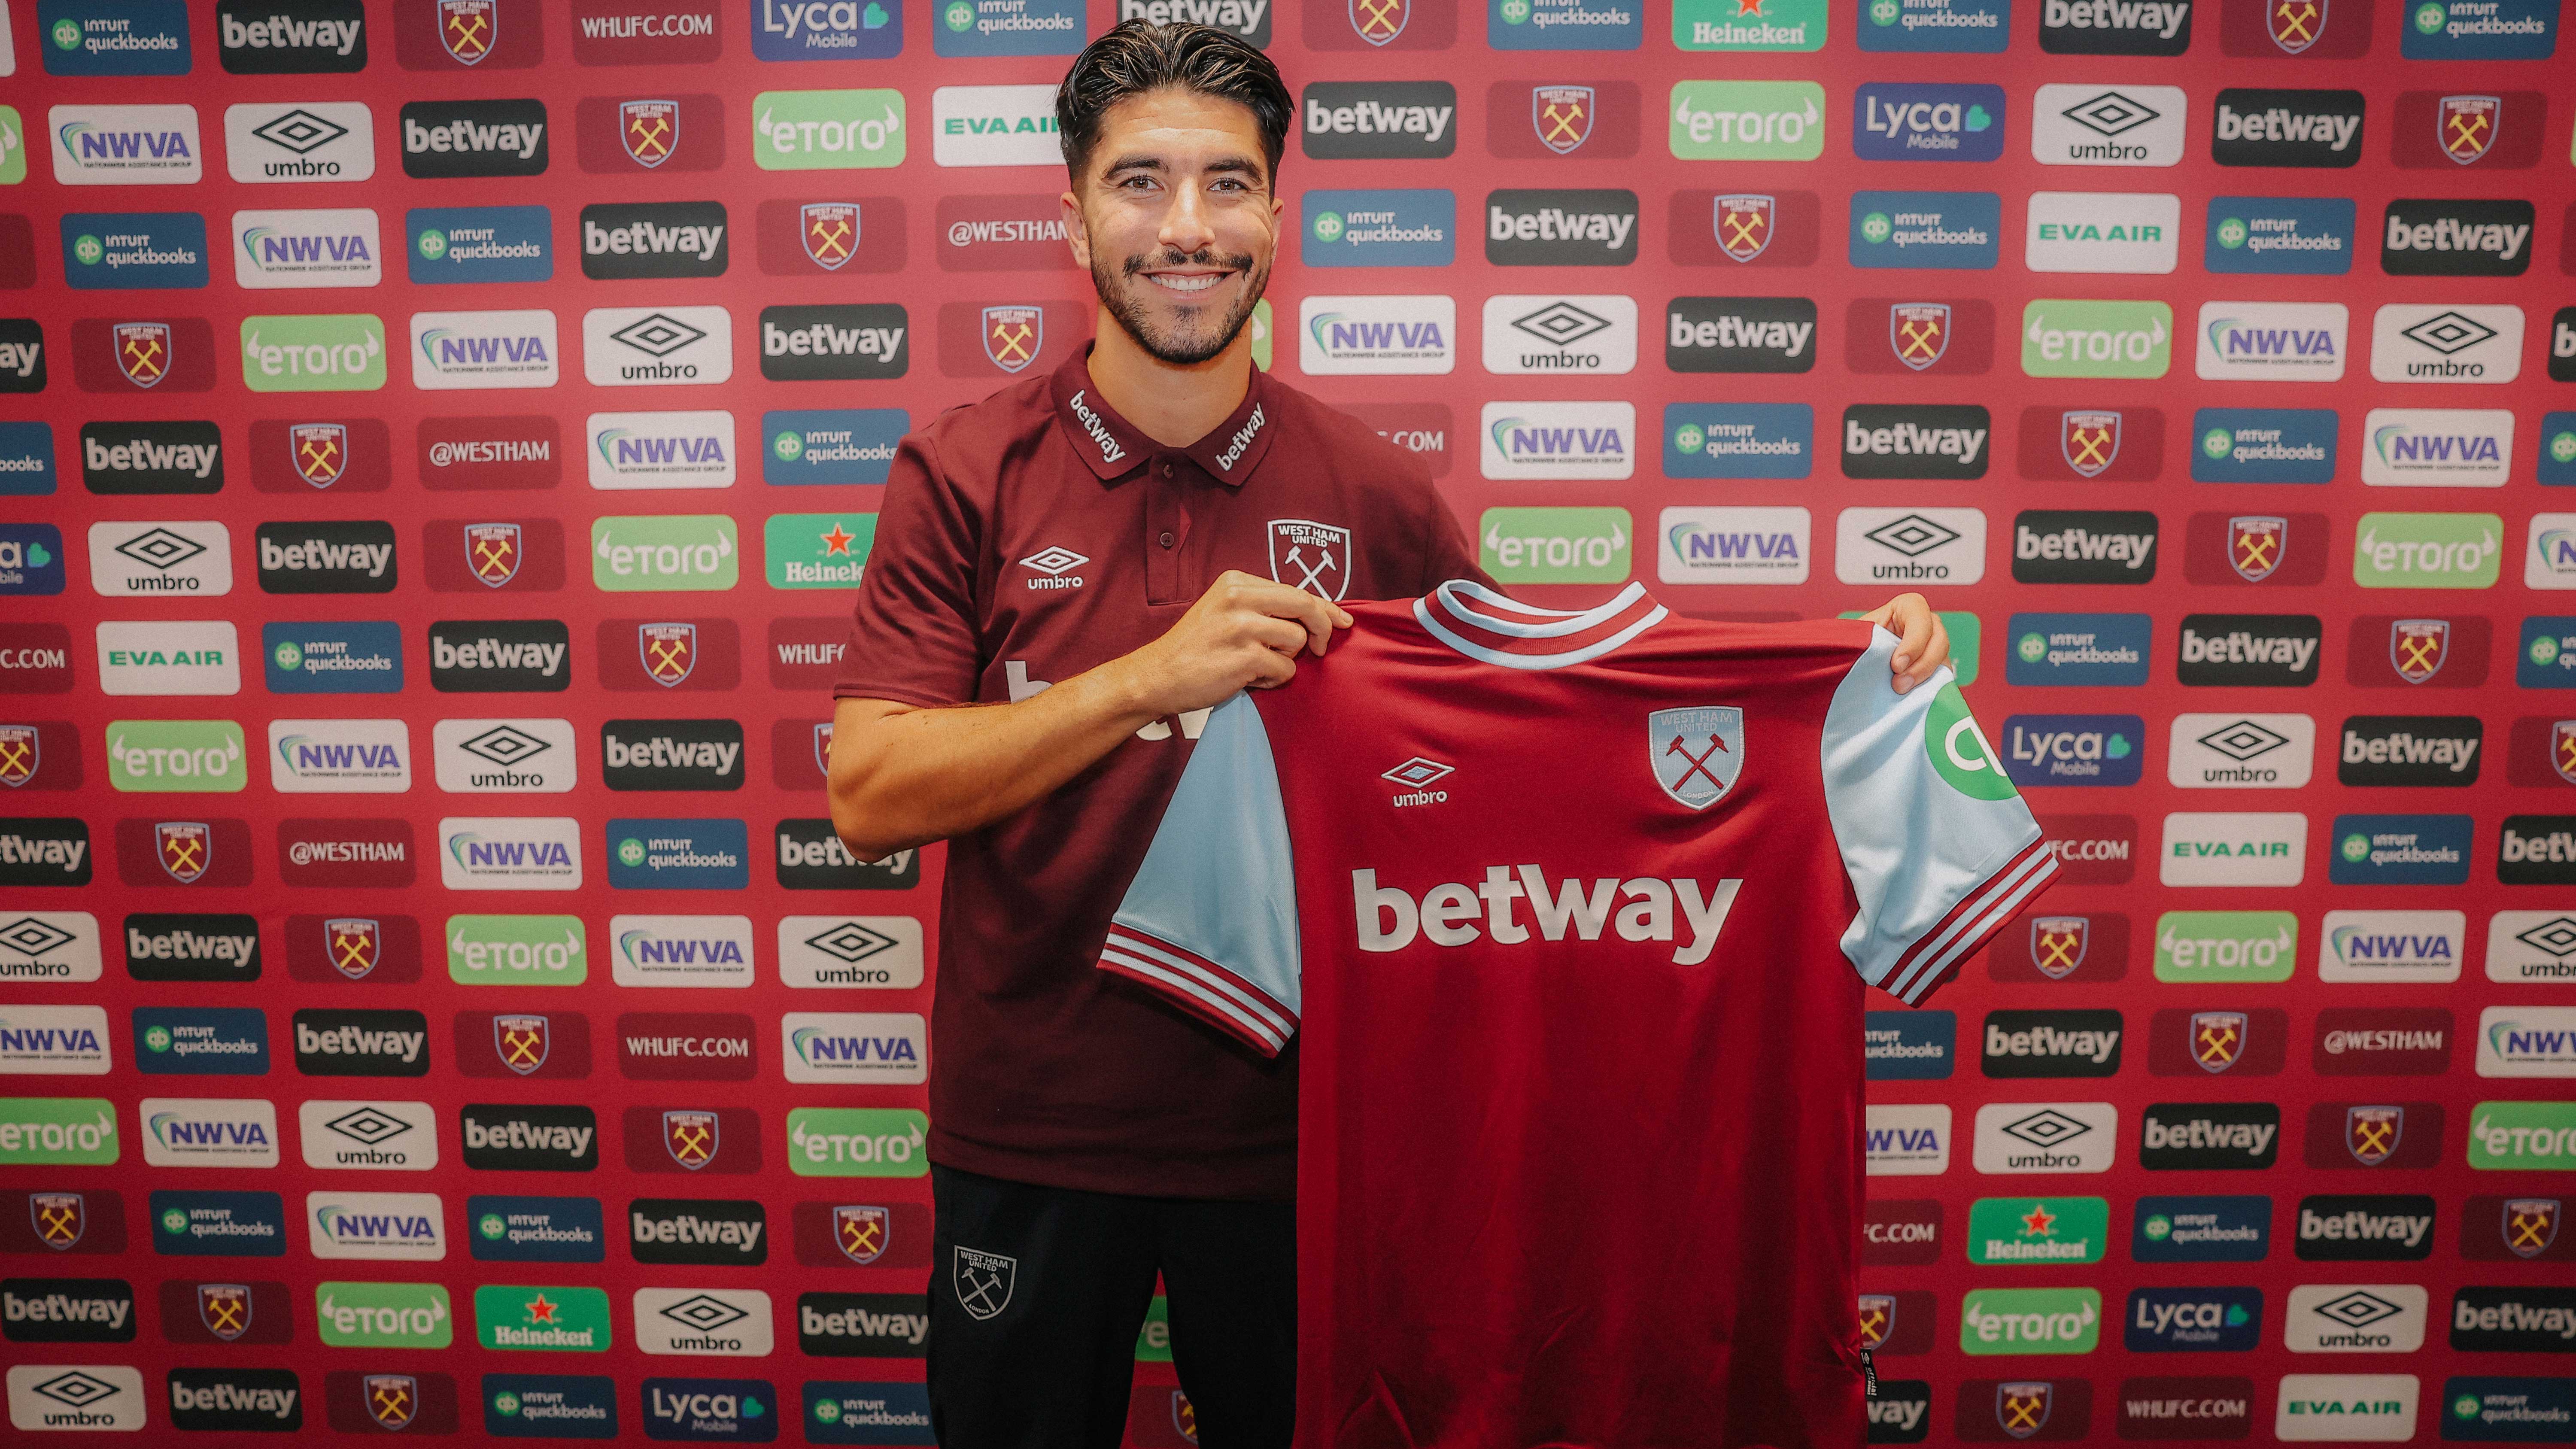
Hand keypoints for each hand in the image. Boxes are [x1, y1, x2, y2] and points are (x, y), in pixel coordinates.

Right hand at [1110, 570, 1352, 717]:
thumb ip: (1263, 607)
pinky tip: (1250, 678)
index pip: (1295, 590)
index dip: (1325, 607)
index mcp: (1236, 582)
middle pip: (1305, 606)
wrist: (1156, 676)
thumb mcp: (1224, 610)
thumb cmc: (1195, 647)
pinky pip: (1284, 669)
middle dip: (1322, 628)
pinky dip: (1274, 679)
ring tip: (1258, 665)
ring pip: (1297, 641)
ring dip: (1286, 660)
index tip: (1343, 621)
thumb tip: (1316, 614)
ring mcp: (1241, 627)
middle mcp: (1239, 598)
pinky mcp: (1244, 657)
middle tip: (1321, 648)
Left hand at [1860, 592, 1948, 694]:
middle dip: (1921, 666)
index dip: (1913, 643)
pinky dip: (1931, 688)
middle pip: (1939, 642)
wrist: (1861, 658)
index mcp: (1909, 607)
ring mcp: (1935, 645)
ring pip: (1943, 661)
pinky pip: (1942, 677)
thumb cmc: (1861, 640)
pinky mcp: (1937, 666)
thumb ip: (1863, 636)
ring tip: (1902, 691)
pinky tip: (1914, 697)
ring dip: (1925, 679)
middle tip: (1899, 684)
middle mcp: (1928, 624)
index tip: (1896, 665)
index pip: (1920, 619)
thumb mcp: (1860, 633)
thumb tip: (1865, 649)